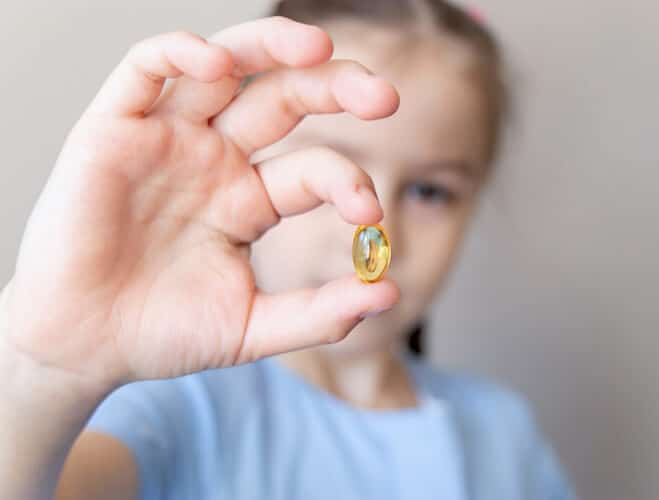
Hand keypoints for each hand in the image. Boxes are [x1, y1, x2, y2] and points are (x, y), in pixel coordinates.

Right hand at [2, 16, 399, 388]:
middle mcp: (216, 159)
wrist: (84, 347)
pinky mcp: (114, 129)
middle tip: (383, 95)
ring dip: (271, 46)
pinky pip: (146, 70)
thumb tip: (388, 292)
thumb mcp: (252, 326)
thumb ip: (320, 314)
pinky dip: (180, 53)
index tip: (370, 214)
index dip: (347, 182)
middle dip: (335, 87)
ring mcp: (169, 140)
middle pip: (283, 99)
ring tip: (319, 46)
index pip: (313, 170)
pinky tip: (219, 61)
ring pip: (224, 67)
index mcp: (250, 199)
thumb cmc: (164, 333)